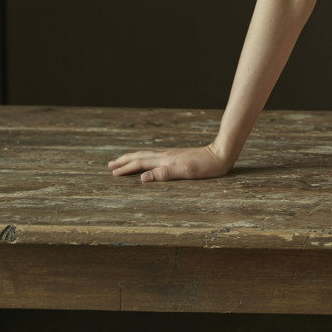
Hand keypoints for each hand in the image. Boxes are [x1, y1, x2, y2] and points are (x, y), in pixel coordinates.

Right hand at [108, 144, 229, 181]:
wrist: (221, 153)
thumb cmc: (206, 166)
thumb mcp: (185, 173)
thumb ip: (164, 174)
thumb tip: (142, 177)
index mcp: (165, 160)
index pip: (140, 164)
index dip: (126, 168)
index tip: (112, 173)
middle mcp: (166, 155)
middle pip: (140, 156)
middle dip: (124, 160)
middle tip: (110, 164)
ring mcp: (171, 154)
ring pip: (147, 155)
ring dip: (133, 158)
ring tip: (123, 160)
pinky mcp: (177, 156)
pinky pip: (154, 156)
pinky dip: (144, 157)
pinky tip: (147, 160)